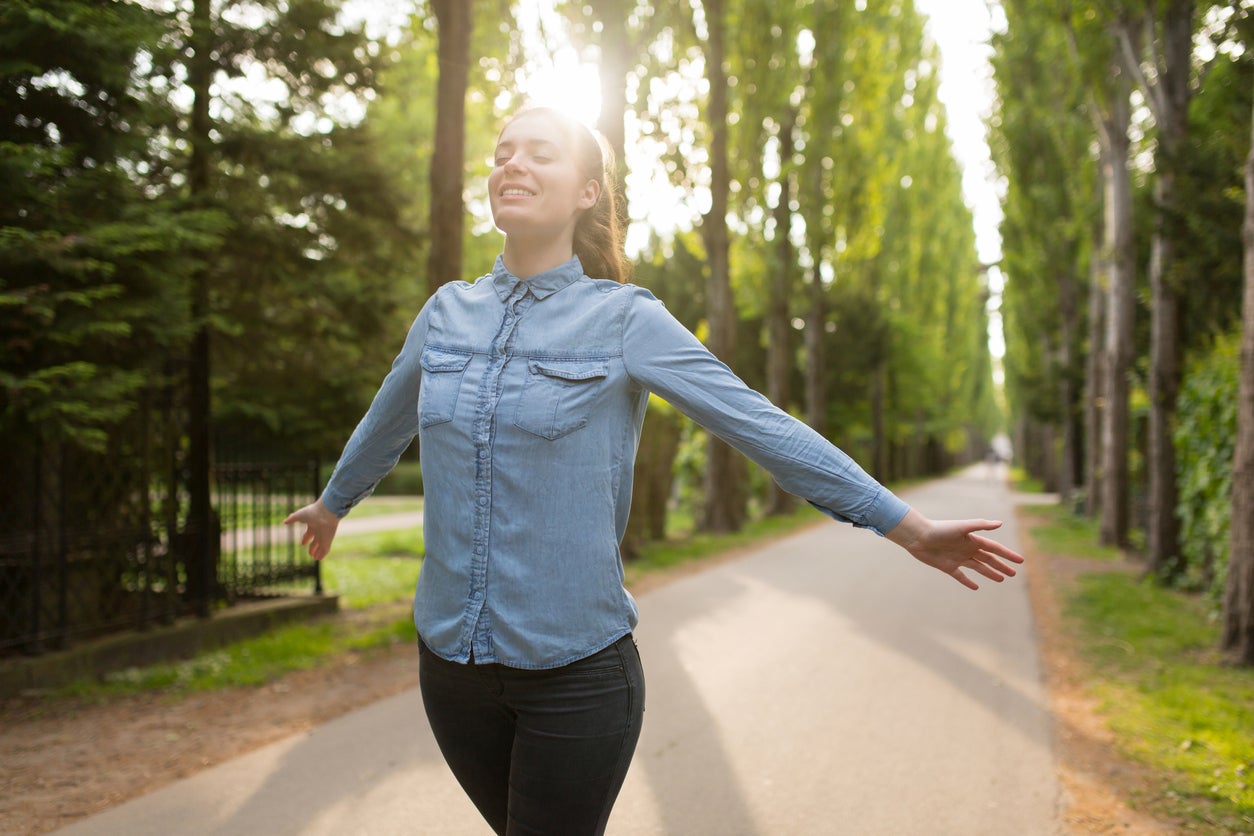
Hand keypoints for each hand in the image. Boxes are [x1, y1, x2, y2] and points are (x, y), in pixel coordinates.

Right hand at [284, 499, 340, 560]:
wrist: (326, 512)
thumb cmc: (312, 512)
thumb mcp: (299, 515)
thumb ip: (292, 519)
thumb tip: (285, 522)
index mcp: (313, 524)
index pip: (309, 533)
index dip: (306, 538)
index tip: (303, 543)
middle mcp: (319, 531)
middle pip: (315, 541)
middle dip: (312, 547)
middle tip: (310, 553)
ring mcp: (324, 537)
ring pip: (320, 546)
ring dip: (317, 552)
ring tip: (314, 558)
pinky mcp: (328, 541)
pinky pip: (325, 550)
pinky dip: (321, 555)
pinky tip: (318, 559)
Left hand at [885, 509, 1024, 589]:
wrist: (918, 536)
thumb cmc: (940, 529)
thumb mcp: (961, 527)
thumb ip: (980, 525)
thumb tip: (1000, 523)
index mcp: (973, 540)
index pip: (995, 549)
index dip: (1008, 555)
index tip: (1021, 561)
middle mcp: (967, 549)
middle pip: (989, 559)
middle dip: (1002, 566)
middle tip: (1014, 574)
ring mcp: (958, 558)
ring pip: (978, 567)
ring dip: (990, 573)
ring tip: (1001, 579)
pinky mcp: (948, 567)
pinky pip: (961, 576)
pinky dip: (969, 582)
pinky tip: (976, 587)